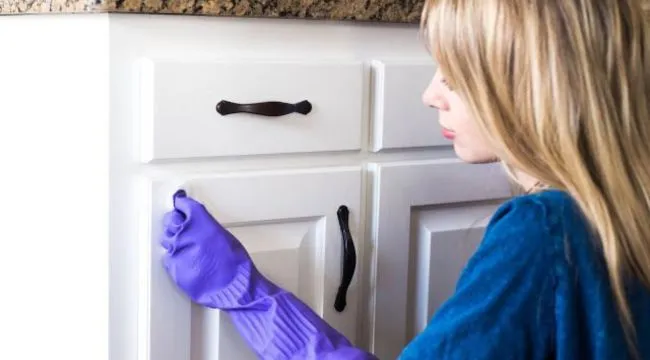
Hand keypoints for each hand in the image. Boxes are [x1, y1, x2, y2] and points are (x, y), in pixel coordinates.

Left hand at [160, 189, 278, 308]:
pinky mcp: (173, 266)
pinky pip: (168, 257)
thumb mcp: (223, 235)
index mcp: (200, 222)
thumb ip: (205, 227)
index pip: (183, 205)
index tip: (180, 203)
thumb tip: (197, 224)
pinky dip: (174, 256)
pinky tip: (184, 259)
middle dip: (174, 220)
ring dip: (173, 239)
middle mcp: (185, 233)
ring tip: (183, 244)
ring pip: (166, 238)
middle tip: (180, 224)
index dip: (181, 204)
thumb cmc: (235, 263)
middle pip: (170, 220)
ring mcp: (177, 250)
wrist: (233, 286)